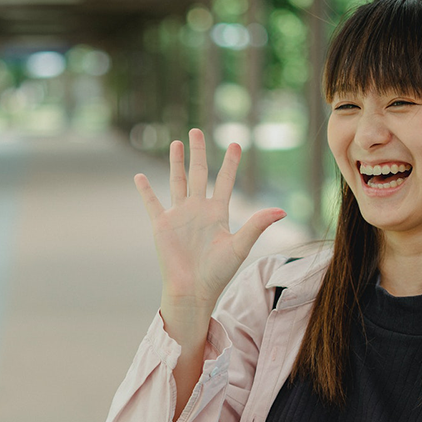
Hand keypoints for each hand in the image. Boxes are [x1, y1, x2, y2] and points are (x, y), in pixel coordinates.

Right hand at [134, 128, 285, 313]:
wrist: (192, 290)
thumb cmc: (218, 273)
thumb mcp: (239, 246)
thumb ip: (257, 225)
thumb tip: (282, 210)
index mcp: (218, 213)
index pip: (225, 181)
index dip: (230, 163)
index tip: (235, 143)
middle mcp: (198, 210)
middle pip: (199, 173)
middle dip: (198, 152)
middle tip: (196, 131)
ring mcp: (179, 216)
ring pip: (177, 181)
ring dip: (176, 162)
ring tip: (176, 143)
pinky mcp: (162, 225)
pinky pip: (152, 202)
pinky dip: (145, 190)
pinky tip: (139, 177)